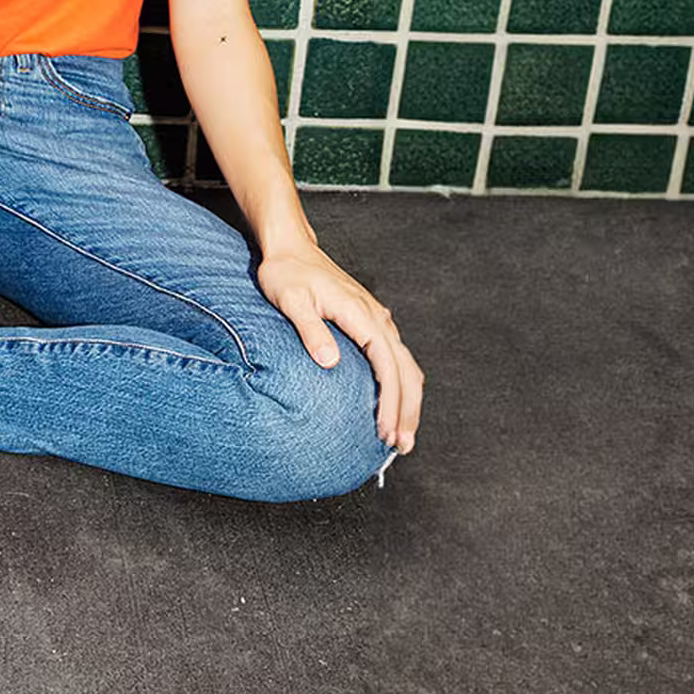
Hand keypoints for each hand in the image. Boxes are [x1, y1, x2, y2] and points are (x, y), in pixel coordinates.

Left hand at [254, 244, 422, 454]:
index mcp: (360, 314)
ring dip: (407, 401)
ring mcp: (377, 319)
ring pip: (406, 365)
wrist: (291, 247)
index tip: (385, 430)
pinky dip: (401, 384)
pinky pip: (395, 358)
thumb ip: (310, 330)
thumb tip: (330, 362)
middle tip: (402, 445)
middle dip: (407, 410)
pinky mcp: (371, 322)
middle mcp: (377, 317)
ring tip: (401, 435)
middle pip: (406, 370)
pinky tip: (393, 404)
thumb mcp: (290, 299)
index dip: (390, 400)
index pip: (387, 365)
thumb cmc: (286, 271)